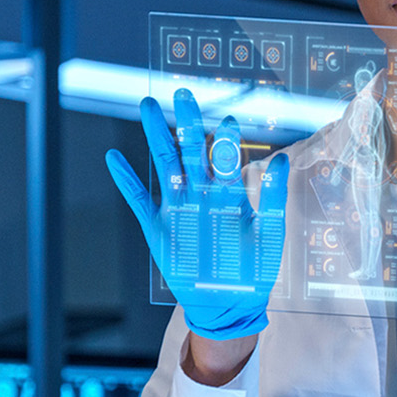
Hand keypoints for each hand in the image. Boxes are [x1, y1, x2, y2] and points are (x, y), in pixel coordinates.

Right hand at [106, 88, 289, 341]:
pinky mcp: (159, 227)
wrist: (228, 303)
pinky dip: (126, 180)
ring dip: (156, 136)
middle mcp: (202, 193)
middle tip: (183, 93)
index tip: (229, 119)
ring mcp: (178, 207)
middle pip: (191, 149)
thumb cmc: (252, 269)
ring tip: (147, 106)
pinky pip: (139, 199)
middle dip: (187, 121)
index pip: (226, 156)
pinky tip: (114, 158)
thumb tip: (281, 159)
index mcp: (229, 193)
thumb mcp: (268, 233)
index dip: (226, 138)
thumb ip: (271, 197)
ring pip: (165, 163)